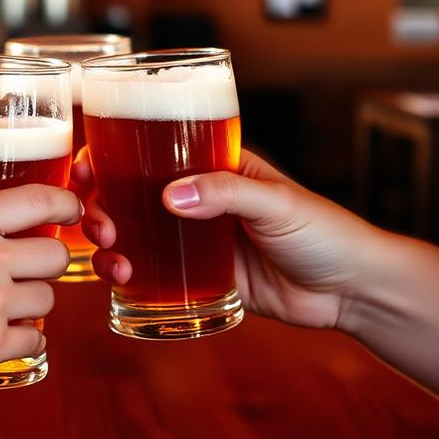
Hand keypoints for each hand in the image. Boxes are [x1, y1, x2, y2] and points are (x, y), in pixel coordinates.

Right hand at [72, 148, 385, 329]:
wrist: (353, 291)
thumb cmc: (326, 231)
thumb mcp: (278, 202)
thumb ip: (226, 192)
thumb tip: (169, 195)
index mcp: (214, 164)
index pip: (150, 147)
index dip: (108, 155)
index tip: (85, 171)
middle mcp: (198, 197)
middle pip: (128, 193)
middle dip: (100, 207)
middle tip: (101, 228)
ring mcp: (196, 240)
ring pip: (134, 235)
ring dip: (110, 245)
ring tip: (116, 264)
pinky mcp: (202, 279)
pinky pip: (155, 276)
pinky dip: (130, 279)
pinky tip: (122, 286)